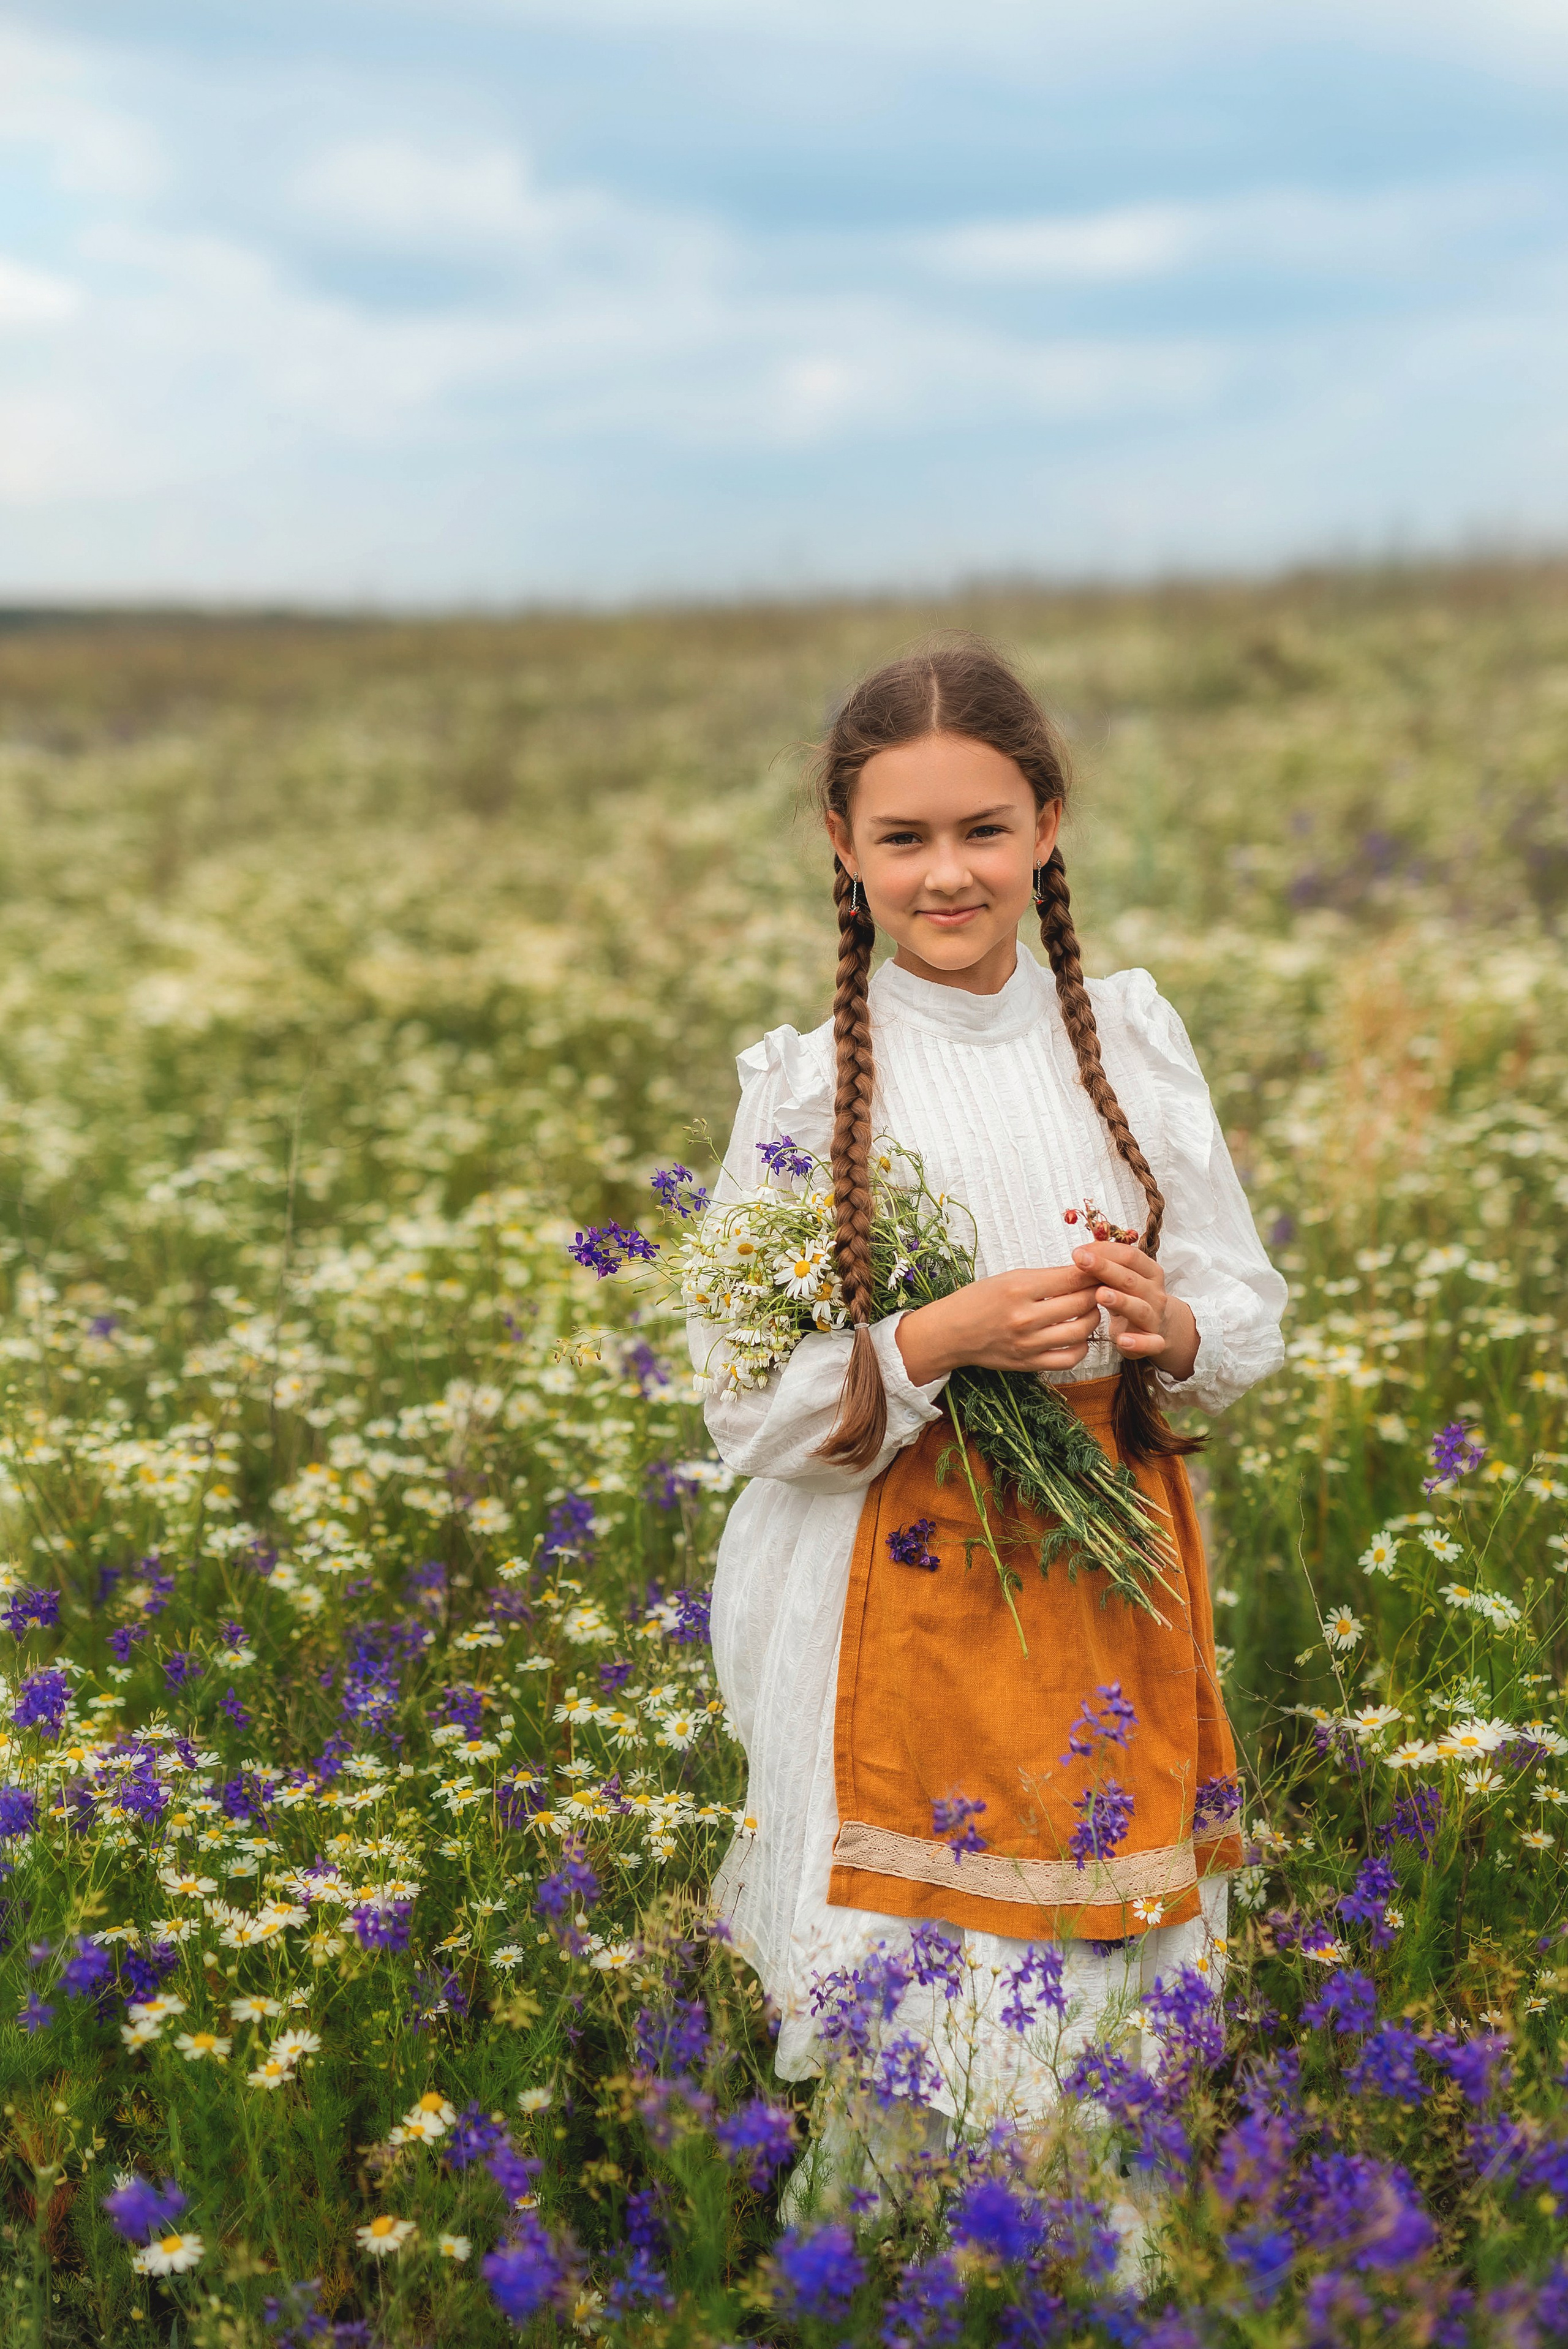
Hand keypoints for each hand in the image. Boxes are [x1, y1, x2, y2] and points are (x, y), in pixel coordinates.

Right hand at [894, 1266, 1101, 1384]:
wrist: (950, 1333)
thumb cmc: (978, 1300)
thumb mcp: (1009, 1278)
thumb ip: (1046, 1277)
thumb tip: (1084, 1273)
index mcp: (1019, 1288)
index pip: (1072, 1277)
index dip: (1094, 1271)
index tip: (1101, 1269)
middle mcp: (1025, 1317)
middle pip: (1082, 1303)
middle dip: (1098, 1293)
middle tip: (1100, 1288)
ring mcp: (1028, 1344)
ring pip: (1081, 1331)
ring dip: (1093, 1318)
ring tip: (1089, 1310)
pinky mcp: (1028, 1364)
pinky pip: (1069, 1359)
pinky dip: (1082, 1347)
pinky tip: (1078, 1336)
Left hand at [1069, 1239, 1198, 1381]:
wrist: (1156, 1327)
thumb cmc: (1132, 1298)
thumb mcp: (1122, 1279)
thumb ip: (1106, 1267)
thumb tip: (1080, 1253)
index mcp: (1150, 1272)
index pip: (1130, 1256)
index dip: (1105, 1251)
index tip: (1079, 1251)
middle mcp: (1154, 1293)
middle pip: (1130, 1279)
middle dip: (1105, 1268)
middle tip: (1081, 1261)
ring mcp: (1155, 1318)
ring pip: (1140, 1308)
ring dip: (1121, 1301)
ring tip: (1100, 1295)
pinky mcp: (1154, 1341)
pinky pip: (1151, 1343)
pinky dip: (1138, 1343)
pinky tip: (1122, 1341)